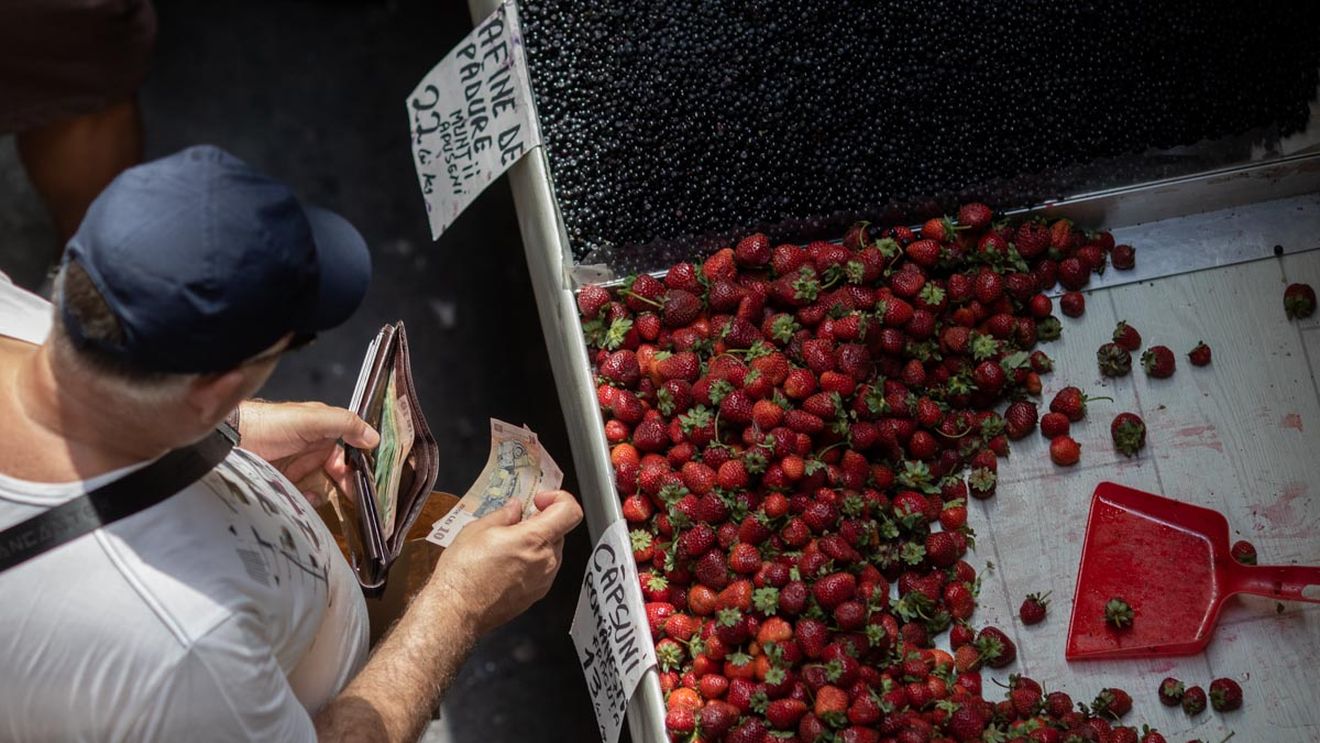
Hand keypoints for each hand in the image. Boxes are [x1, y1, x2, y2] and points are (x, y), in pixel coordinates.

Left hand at [237, 400, 379, 505]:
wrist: (230, 439)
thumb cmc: (272, 423)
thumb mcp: (313, 418)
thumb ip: (346, 424)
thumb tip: (375, 438)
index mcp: (323, 431)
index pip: (349, 452)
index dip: (358, 466)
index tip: (366, 482)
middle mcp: (312, 450)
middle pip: (338, 473)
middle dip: (345, 485)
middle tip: (354, 498)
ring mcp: (297, 468)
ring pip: (322, 487)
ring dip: (325, 493)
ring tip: (319, 494)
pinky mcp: (283, 484)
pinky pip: (303, 497)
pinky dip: (307, 500)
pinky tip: (304, 496)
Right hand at [432, 490, 583, 634]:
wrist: (456, 610)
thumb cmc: (464, 574)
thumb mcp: (477, 530)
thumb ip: (503, 515)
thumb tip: (514, 508)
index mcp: (534, 539)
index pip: (570, 512)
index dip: (559, 499)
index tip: (539, 499)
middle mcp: (546, 561)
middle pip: (559, 530)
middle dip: (540, 521)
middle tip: (516, 521)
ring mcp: (543, 580)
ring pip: (551, 550)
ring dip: (535, 542)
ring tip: (506, 544)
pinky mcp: (536, 594)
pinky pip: (543, 569)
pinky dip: (531, 560)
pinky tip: (506, 562)